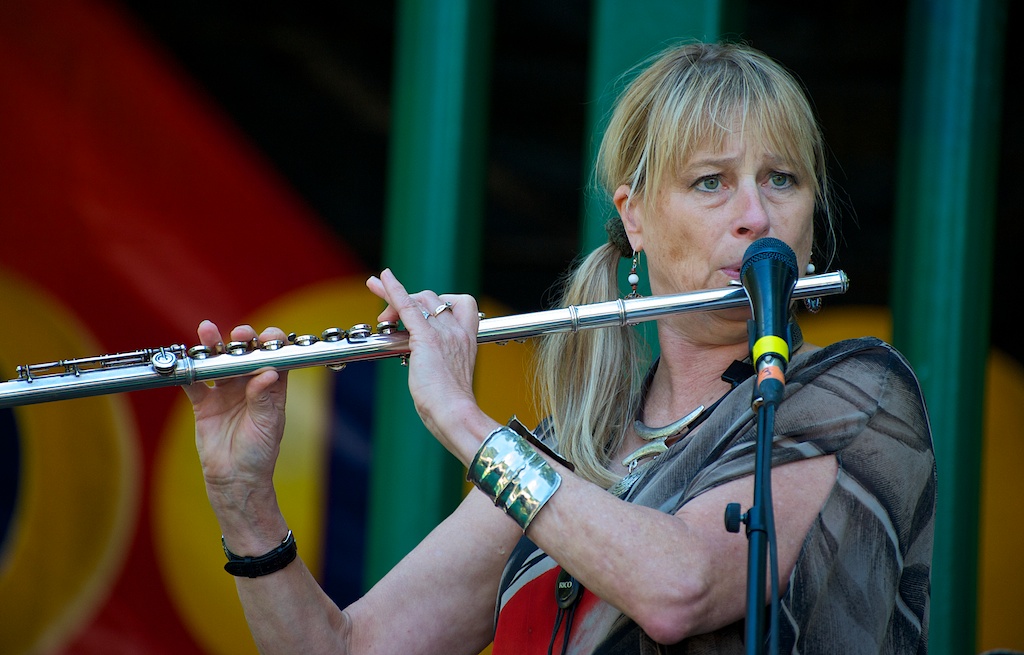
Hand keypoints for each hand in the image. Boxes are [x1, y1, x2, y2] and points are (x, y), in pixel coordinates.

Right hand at [183, 321, 289, 529]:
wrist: (235, 479)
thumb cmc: (259, 453)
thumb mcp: (267, 425)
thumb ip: (264, 398)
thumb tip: (268, 373)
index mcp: (271, 388)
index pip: (273, 358)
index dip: (272, 344)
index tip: (269, 337)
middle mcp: (248, 385)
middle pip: (244, 355)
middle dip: (242, 340)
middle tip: (240, 333)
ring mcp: (225, 393)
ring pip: (218, 363)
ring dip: (212, 347)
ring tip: (207, 332)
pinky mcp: (204, 404)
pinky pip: (194, 384)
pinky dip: (187, 372)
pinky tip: (183, 361)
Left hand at [366, 269, 483, 443]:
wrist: (454, 412)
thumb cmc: (451, 405)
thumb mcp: (450, 377)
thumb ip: (440, 362)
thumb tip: (425, 365)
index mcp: (467, 339)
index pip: (462, 303)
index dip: (442, 301)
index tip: (426, 310)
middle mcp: (458, 331)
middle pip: (434, 299)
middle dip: (411, 302)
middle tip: (390, 320)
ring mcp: (444, 332)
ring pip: (419, 300)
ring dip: (396, 300)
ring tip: (382, 314)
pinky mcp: (426, 338)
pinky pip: (408, 305)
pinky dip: (393, 290)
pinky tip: (381, 279)